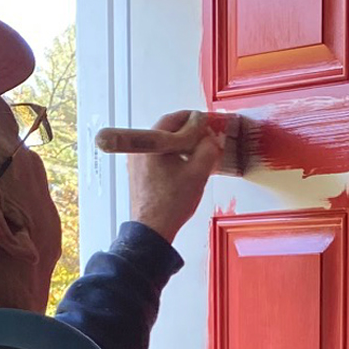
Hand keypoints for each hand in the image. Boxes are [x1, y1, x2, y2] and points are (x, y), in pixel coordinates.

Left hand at [107, 110, 225, 244]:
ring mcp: (137, 161)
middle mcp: (140, 148)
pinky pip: (159, 157)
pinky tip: (186, 166)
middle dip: (189, 132)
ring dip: (182, 145)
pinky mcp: (139, 173)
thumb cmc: (169, 205)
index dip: (195, 119)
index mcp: (152, 143)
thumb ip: (208, 149)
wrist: (153, 229)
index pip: (174, 118)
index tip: (207, 122)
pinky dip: (174, 156)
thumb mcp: (197, 173)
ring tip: (199, 153)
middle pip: (168, 131)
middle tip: (206, 137)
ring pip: (164, 144)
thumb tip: (211, 139)